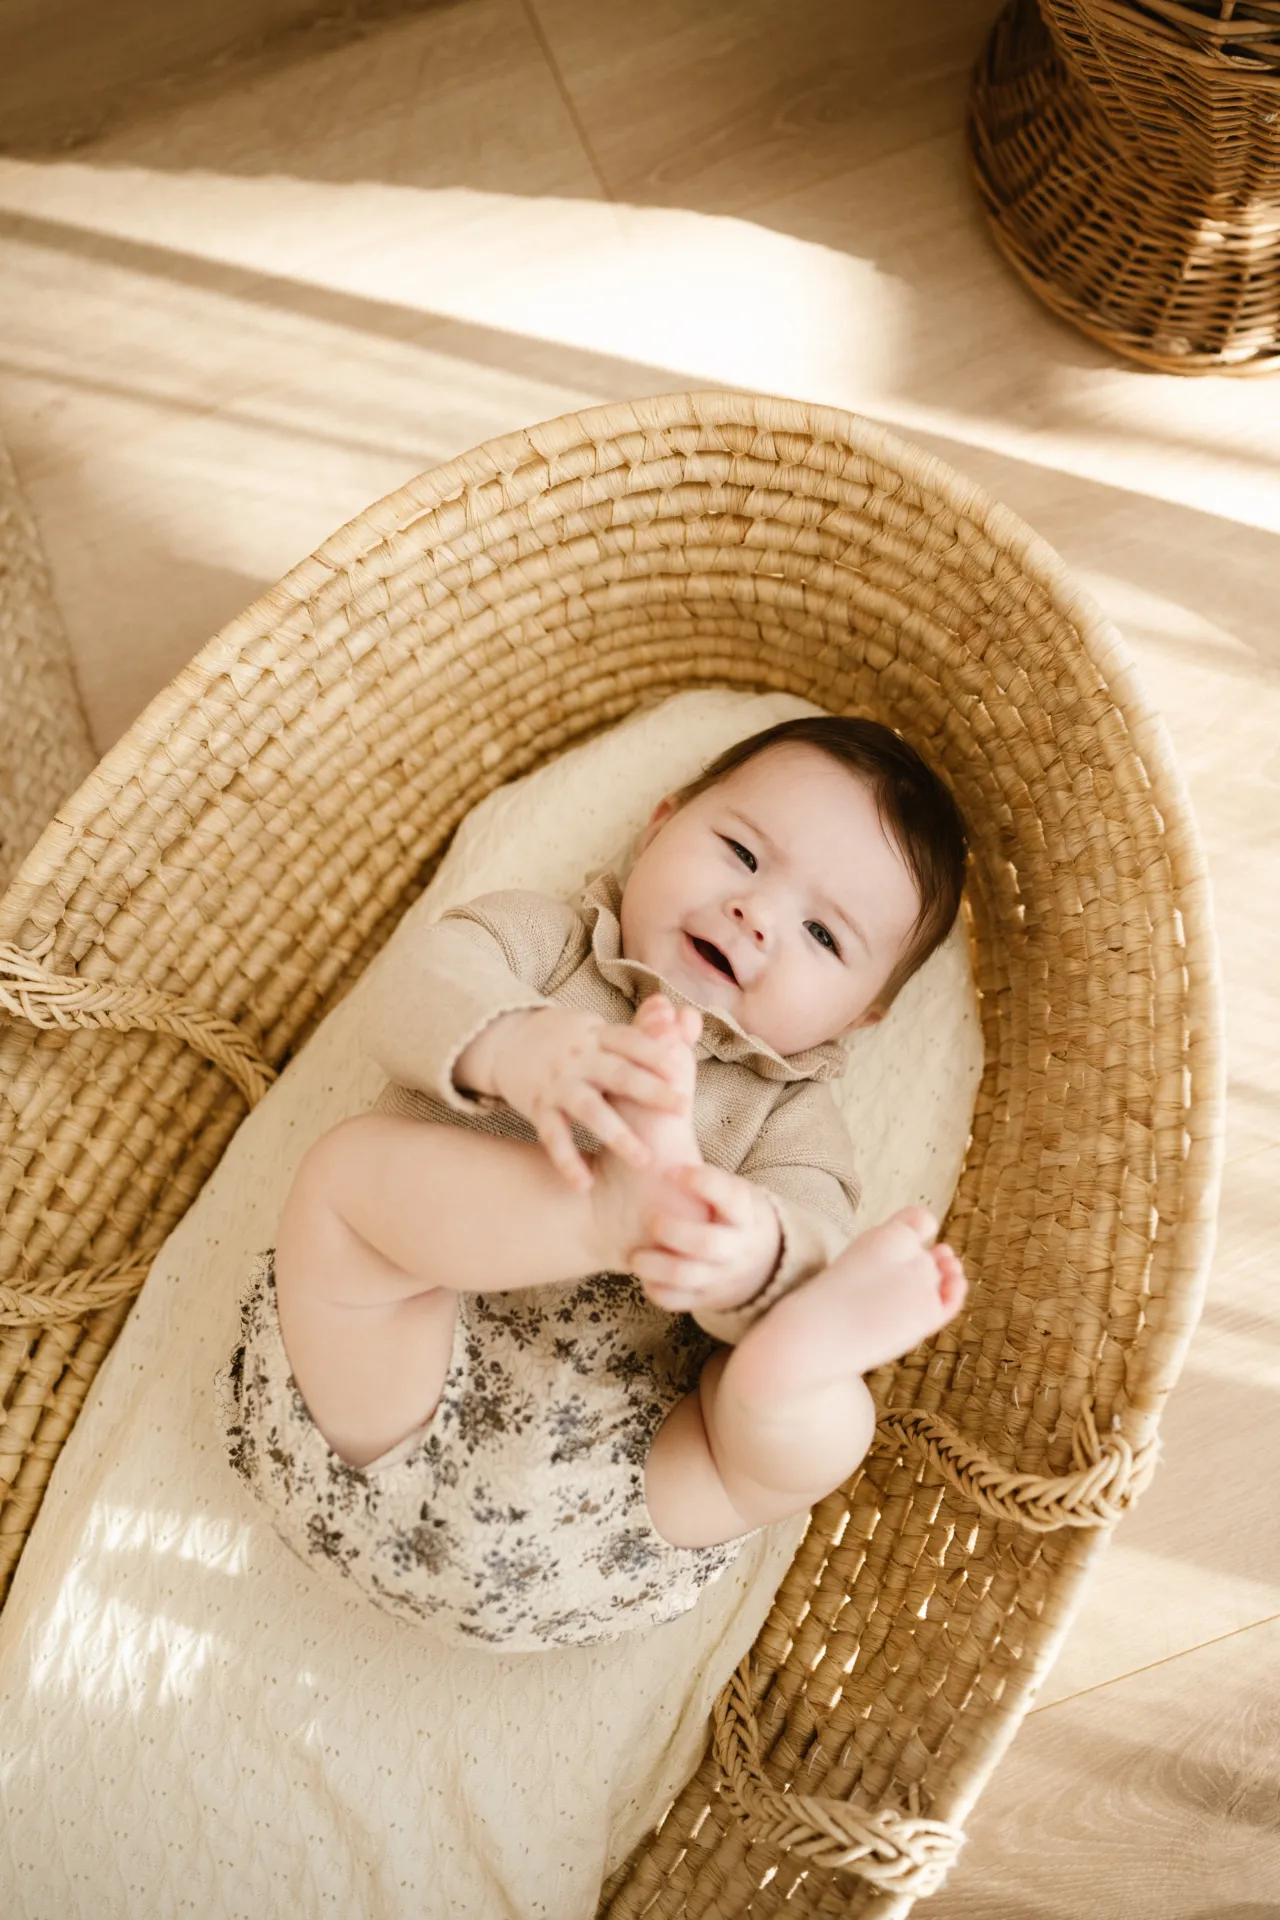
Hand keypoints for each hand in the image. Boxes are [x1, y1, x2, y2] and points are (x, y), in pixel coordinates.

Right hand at [467, 1003, 689, 1189]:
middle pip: (618, 1073)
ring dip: (617, 1135)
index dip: (656, 1053)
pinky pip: (554, 1137)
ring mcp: (558, 1083)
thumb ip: (641, 1032)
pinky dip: (568, 1161)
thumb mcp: (600, 1031)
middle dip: (651, 1090)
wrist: (507, 1040)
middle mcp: (580, 1058)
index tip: (682, 1069)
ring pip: (590, 1109)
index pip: (632, 1040)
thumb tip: (691, 1019)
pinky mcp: (538, 1107)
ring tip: (643, 1160)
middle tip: (682, 1109)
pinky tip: (585, 1184)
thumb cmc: (572, 1042)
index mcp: (600, 1037)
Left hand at [631, 1164, 781, 1315]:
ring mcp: (722, 1275)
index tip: (674, 1170)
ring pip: (690, 1276)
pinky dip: (659, 1291)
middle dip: (676, 1231)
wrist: (760, 1261)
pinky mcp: (705, 1297)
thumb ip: (702, 1161)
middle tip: (648, 1216)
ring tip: (634, 1257)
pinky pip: (679, 1301)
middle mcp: (737, 1246)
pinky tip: (644, 1276)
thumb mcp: (731, 1187)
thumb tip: (671, 1104)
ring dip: (659, 1266)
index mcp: (745, 1211)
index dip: (704, 1184)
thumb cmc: (729, 1211)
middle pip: (708, 1243)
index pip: (730, 1197)